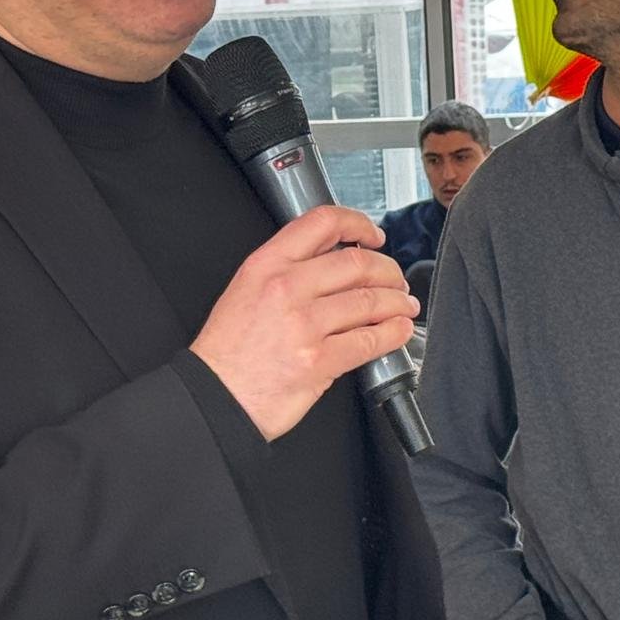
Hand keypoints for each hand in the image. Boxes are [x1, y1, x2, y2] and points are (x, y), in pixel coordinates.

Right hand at [191, 206, 418, 440]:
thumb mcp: (246, 289)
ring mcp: (305, 325)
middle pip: (358, 263)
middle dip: (388, 271)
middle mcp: (286, 288)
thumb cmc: (229, 349)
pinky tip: (398, 331)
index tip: (374, 236)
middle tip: (395, 280)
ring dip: (397, 302)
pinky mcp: (320, 361)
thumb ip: (287, 267)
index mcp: (267, 265)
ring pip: (370, 301)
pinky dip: (394, 333)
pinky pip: (370, 340)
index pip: (323, 223)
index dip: (359, 223)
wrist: (216, 396)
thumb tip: (335, 256)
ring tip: (403, 306)